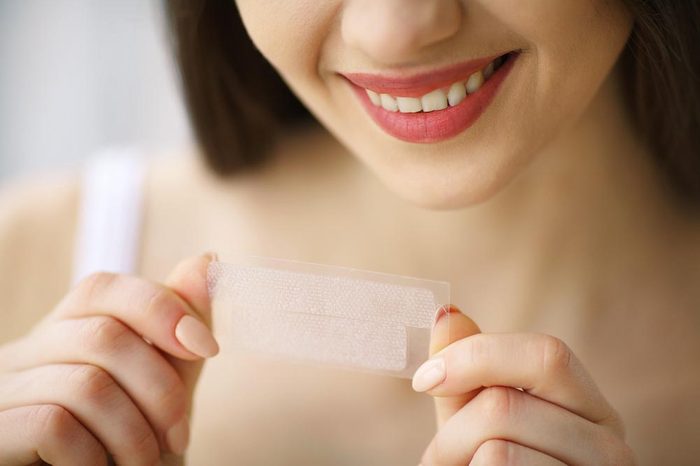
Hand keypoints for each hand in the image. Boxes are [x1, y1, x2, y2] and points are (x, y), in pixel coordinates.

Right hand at [0, 253, 218, 465]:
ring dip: (135, 434)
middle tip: (179, 435)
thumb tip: (206, 260)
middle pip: (103, 336)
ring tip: (145, 464)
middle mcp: (25, 353)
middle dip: (161, 390)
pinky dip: (95, 455)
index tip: (208, 348)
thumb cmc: (129, 448)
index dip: (162, 308)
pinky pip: (53, 424)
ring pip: (86, 384)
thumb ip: (179, 330)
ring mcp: (2, 391)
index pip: (103, 288)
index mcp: (65, 333)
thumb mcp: (164, 386)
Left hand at [413, 305, 634, 464]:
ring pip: (497, 450)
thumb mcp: (475, 418)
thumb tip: (447, 313)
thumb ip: (465, 373)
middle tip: (443, 453)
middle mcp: (609, 444)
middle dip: (454, 428)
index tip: (423, 378)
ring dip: (457, 462)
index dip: (474, 356)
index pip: (547, 354)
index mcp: (588, 406)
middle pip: (508, 403)